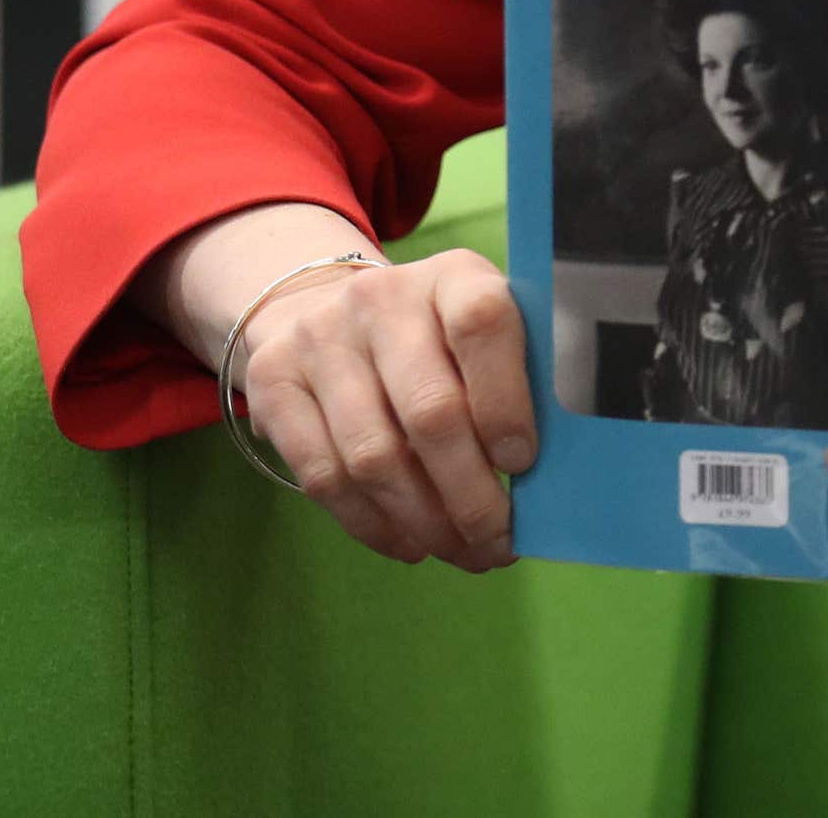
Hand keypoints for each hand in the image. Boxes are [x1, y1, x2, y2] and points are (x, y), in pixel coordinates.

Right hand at [233, 244, 536, 569]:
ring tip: (460, 552)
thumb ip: (518, 383)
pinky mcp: (274, 384)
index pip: (482, 323)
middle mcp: (379, 298)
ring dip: (424, 522)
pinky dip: (373, 526)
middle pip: (429, 411)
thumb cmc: (436, 339)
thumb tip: (553, 481)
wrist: (323, 307)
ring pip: (374, 456)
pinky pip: (323, 477)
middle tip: (498, 543)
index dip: (505, 401)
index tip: (523, 463)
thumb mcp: (483, 334)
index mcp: (451, 275)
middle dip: (471, 496)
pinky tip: (409, 544)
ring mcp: (319, 338)